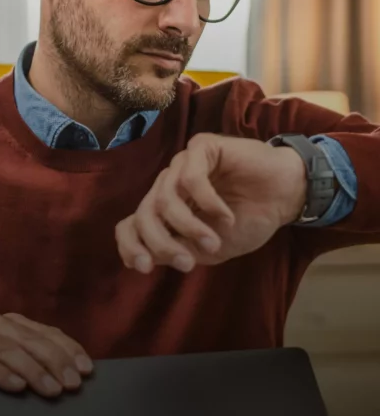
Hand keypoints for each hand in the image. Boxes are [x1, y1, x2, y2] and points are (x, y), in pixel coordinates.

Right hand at [0, 310, 93, 415]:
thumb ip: (37, 370)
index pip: (45, 332)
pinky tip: (16, 386)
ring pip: (4, 345)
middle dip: (53, 361)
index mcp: (10, 324)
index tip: (86, 371)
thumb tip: (76, 379)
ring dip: (30, 368)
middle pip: (28, 338)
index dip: (67, 349)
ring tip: (50, 390)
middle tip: (71, 385)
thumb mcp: (13, 378)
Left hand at [115, 133, 306, 273]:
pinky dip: (207, 203)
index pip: (129, 225)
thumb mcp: (210, 249)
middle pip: (143, 215)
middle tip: (188, 263)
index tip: (145, 268)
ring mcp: (182, 165)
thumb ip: (180, 250)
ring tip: (214, 241)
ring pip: (164, 199)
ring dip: (189, 227)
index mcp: (166, 210)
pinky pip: (190, 178)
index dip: (131, 246)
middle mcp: (168, 185)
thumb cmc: (249, 220)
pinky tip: (226, 216)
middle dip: (161, 244)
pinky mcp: (202, 147)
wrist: (286, 195)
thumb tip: (149, 257)